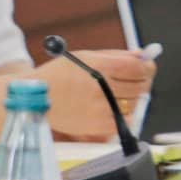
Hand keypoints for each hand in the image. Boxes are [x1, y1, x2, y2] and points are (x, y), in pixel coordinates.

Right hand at [36, 51, 155, 141]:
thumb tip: (142, 55)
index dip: (147, 67)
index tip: (145, 68)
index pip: (139, 67)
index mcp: (99, 65)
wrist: (34, 98)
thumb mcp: (83, 57)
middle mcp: (102, 86)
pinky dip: (123, 114)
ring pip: (135, 104)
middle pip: (141, 86)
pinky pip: (125, 120)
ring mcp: (101, 106)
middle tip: (131, 82)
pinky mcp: (99, 124)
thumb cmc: (58, 74)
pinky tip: (111, 108)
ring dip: (130, 99)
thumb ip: (115, 55)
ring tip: (114, 95)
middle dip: (140, 82)